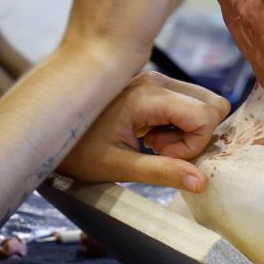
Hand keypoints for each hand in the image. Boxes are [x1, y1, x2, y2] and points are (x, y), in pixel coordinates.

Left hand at [55, 72, 231, 191]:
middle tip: (161, 151)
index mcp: (147, 96)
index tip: (164, 156)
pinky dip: (178, 125)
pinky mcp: (152, 86)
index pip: (205, 115)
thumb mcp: (119, 168)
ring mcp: (154, 80)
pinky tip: (149, 136)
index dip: (194, 143)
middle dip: (197, 135)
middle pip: (212, 103)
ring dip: (187, 131)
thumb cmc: (78, 151)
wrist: (51, 132)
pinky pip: (187, 103)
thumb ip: (162, 173)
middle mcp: (156, 80)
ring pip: (202, 103)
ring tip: (152, 144)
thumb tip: (202, 182)